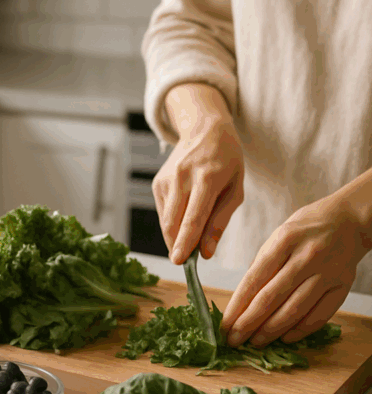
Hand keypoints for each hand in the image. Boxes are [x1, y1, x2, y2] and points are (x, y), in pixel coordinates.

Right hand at [153, 85, 244, 263]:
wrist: (205, 130)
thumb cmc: (227, 162)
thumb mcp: (235, 189)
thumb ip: (220, 222)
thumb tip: (207, 252)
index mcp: (208, 177)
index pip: (193, 217)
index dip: (186, 242)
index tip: (180, 262)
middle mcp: (182, 177)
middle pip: (174, 222)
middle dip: (177, 246)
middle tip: (185, 262)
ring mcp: (166, 179)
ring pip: (166, 220)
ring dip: (175, 238)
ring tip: (188, 244)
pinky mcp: (157, 183)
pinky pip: (164, 213)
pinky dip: (172, 224)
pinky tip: (184, 219)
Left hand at [221, 192, 371, 346]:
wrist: (349, 220)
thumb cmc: (305, 229)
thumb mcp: (278, 236)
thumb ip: (262, 265)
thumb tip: (242, 301)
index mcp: (284, 240)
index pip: (254, 280)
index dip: (237, 306)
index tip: (224, 325)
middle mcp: (306, 257)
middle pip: (271, 298)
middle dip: (248, 323)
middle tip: (234, 340)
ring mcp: (327, 273)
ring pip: (294, 310)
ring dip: (271, 331)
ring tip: (255, 342)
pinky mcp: (343, 286)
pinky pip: (320, 315)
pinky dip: (300, 330)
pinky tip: (285, 338)